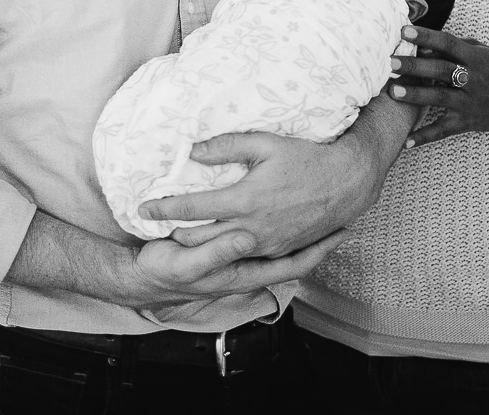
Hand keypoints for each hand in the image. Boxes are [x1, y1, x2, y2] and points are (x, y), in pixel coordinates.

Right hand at [129, 225, 352, 305]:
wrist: (145, 276)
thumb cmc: (167, 271)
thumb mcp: (190, 265)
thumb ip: (217, 253)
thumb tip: (246, 238)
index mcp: (243, 273)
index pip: (292, 265)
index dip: (319, 250)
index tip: (342, 233)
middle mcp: (247, 269)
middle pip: (292, 256)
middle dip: (317, 241)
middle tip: (342, 220)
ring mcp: (239, 262)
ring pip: (279, 248)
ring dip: (300, 235)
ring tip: (321, 214)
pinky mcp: (228, 250)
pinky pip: (262, 240)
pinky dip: (277, 229)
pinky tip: (280, 213)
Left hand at [135, 99, 409, 257]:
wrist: (347, 183)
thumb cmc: (306, 158)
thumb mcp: (265, 144)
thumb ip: (226, 146)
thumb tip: (193, 149)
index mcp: (244, 201)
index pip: (192, 208)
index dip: (163, 207)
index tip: (142, 206)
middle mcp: (251, 229)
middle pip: (199, 237)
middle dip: (173, 232)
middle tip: (154, 224)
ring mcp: (265, 244)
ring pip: (219, 250)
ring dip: (196, 244)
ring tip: (177, 233)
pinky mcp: (277, 251)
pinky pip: (242, 255)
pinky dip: (223, 250)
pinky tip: (214, 241)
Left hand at [388, 25, 488, 146]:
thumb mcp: (481, 52)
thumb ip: (454, 47)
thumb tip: (422, 47)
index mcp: (475, 58)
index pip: (448, 44)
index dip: (426, 37)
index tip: (404, 31)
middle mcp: (472, 79)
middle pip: (440, 71)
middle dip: (414, 66)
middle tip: (390, 62)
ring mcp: (469, 103)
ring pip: (440, 98)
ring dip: (415, 95)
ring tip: (392, 90)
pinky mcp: (467, 123)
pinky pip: (443, 130)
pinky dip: (425, 137)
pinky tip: (406, 142)